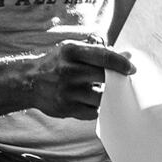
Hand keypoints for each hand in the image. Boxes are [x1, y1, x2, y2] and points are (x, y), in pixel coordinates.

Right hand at [5, 38, 133, 119]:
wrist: (29, 82)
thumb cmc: (57, 64)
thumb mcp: (71, 50)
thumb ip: (96, 52)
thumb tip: (126, 56)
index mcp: (70, 51)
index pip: (103, 56)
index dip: (121, 63)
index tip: (132, 69)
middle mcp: (68, 70)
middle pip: (104, 77)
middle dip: (116, 80)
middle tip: (121, 81)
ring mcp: (66, 91)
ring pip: (100, 97)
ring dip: (106, 95)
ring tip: (100, 90)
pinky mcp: (66, 108)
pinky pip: (93, 111)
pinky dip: (96, 107)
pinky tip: (90, 101)